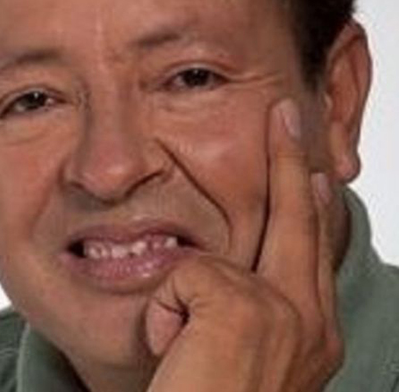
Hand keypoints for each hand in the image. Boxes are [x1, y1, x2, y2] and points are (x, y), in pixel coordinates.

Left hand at [144, 99, 343, 391]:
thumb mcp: (229, 357)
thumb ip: (233, 311)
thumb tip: (212, 266)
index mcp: (309, 332)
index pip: (309, 248)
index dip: (307, 205)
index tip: (307, 170)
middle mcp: (309, 321)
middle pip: (297, 221)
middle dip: (289, 160)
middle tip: (287, 113)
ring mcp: (282, 314)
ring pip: (216, 259)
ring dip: (179, 305)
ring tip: (177, 354)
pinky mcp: (242, 309)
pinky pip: (181, 278)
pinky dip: (161, 316)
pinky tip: (171, 353)